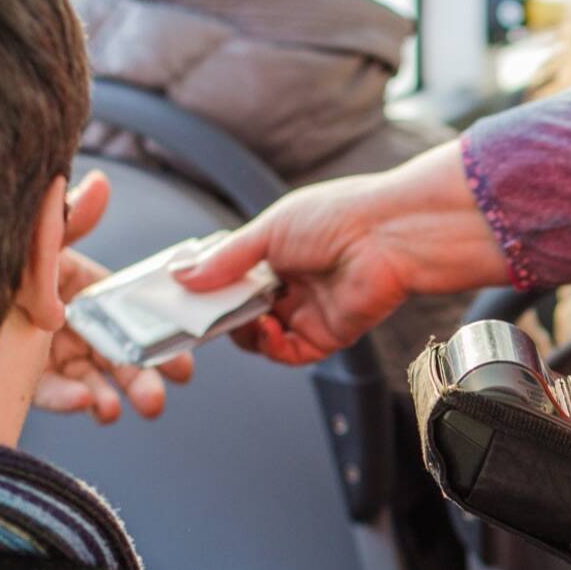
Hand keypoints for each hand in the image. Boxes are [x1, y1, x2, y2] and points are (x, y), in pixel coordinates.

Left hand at [35, 171, 193, 422]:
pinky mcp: (22, 376)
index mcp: (76, 284)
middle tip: (155, 401)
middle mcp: (67, 319)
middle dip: (140, 380)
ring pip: (89, 379)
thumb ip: (69, 220)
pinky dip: (67, 398)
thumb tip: (102, 185)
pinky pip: (48, 391)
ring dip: (108, 397)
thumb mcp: (34, 240)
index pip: (128, 313)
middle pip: (115, 353)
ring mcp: (46, 351)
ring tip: (114, 411)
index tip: (183, 366)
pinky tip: (81, 402)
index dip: (157, 339)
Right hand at [170, 140, 509, 364]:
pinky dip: (272, 348)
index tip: (181, 295)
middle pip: (243, 311)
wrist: (389, 235)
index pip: (232, 278)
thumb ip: (226, 259)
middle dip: (218, 314)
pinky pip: (292, 353)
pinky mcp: (329, 333)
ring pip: (262, 336)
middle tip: (197, 313)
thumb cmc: (339, 216)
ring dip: (243, 332)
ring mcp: (310, 309)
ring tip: (234, 317)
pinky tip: (266, 330)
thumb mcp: (269, 230)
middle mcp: (292, 282)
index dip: (208, 288)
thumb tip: (182, 276)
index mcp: (277, 251)